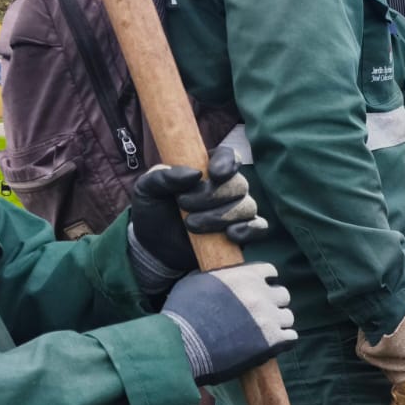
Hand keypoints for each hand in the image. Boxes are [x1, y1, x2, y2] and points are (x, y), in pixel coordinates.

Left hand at [128, 147, 265, 299]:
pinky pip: (259, 227)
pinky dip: (248, 230)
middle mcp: (227, 187)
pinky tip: (229, 235)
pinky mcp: (242, 233)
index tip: (214, 174)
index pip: (230, 156)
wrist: (154, 247)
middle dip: (212, 196)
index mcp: (207, 168)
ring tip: (192, 225)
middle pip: (239, 184)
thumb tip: (192, 174)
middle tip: (184, 205)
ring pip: (247, 206)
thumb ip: (163, 176)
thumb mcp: (146, 189)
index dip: (227, 162)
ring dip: (219, 216)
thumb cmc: (153, 211)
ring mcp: (237, 210)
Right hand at [160, 263, 296, 385]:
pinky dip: (282, 340)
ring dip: (277, 323)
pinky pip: (290, 337)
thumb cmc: (182, 314)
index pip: (270, 271)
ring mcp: (268, 318)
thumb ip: (218, 277)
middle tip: (260, 313)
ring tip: (263, 331)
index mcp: (244, 276)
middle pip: (283, 295)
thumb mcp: (196, 282)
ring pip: (288, 317)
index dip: (265, 281)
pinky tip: (270, 344)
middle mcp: (260, 294)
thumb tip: (223, 278)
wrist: (181, 345)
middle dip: (273, 303)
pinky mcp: (271, 341)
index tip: (260, 290)